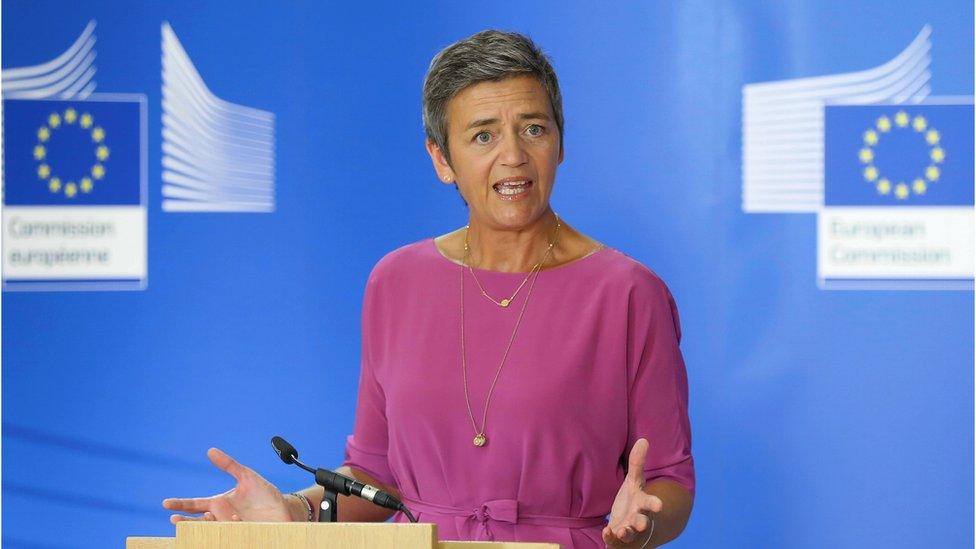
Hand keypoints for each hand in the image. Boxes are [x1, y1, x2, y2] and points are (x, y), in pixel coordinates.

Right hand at [162, 447, 293, 523]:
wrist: (284, 509)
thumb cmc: (263, 494)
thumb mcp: (247, 476)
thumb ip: (229, 465)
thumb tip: (210, 451)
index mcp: (218, 504)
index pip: (194, 504)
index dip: (180, 504)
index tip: (165, 503)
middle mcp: (221, 518)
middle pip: (197, 522)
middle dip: (185, 522)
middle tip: (176, 520)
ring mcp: (230, 529)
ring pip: (211, 532)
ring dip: (208, 526)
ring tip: (210, 517)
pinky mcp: (242, 536)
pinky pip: (230, 536)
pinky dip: (230, 530)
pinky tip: (237, 521)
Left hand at [602, 439, 662, 547]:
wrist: (630, 524)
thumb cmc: (633, 501)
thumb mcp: (633, 481)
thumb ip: (637, 463)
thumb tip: (644, 440)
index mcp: (642, 504)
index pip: (650, 503)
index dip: (654, 504)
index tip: (660, 505)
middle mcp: (637, 518)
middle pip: (642, 522)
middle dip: (642, 522)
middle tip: (642, 522)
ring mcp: (628, 530)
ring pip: (630, 534)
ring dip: (626, 533)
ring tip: (622, 530)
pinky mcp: (617, 539)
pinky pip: (614, 541)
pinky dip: (611, 538)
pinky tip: (606, 532)